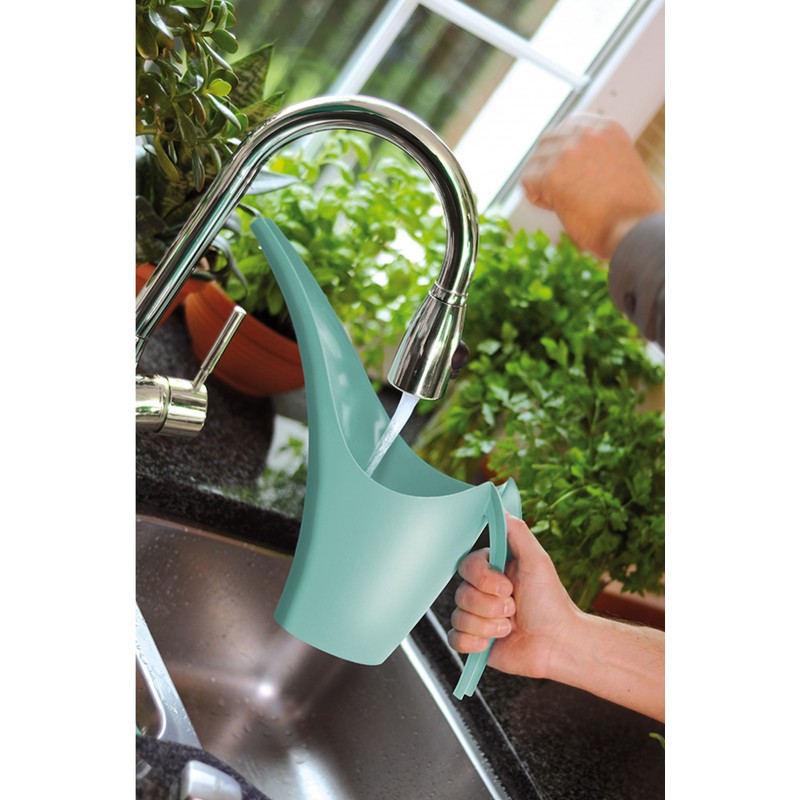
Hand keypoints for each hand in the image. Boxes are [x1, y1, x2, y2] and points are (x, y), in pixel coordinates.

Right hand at [447, 513, 580, 679]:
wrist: (559, 645)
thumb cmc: (552, 603)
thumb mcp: (537, 560)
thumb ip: (517, 531)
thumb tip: (499, 506)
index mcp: (493, 571)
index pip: (466, 566)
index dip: (483, 579)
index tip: (507, 587)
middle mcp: (483, 592)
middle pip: (461, 593)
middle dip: (490, 605)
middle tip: (514, 608)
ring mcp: (478, 616)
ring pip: (459, 616)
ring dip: (488, 625)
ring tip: (509, 627)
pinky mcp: (475, 641)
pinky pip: (455, 639)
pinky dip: (474, 641)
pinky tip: (492, 642)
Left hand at [521, 114, 662, 259]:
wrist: (637, 232)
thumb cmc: (629, 213)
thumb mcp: (617, 168)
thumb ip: (593, 156)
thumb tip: (563, 162)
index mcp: (606, 128)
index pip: (566, 129)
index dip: (563, 156)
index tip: (577, 178)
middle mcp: (587, 132)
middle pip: (545, 143)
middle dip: (549, 169)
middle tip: (570, 194)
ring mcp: (569, 152)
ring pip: (534, 163)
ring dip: (544, 185)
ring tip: (570, 203)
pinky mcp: (553, 174)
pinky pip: (527, 181)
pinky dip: (537, 198)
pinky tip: (559, 208)